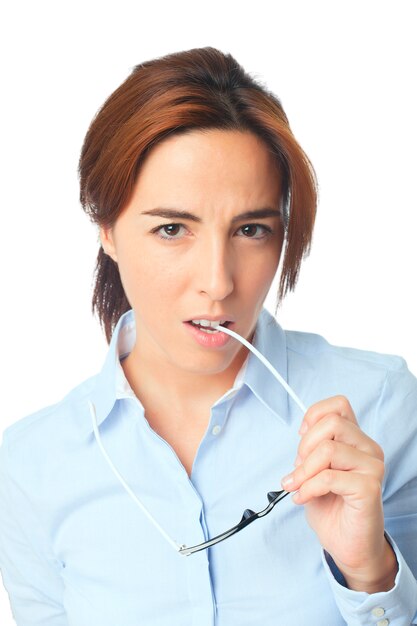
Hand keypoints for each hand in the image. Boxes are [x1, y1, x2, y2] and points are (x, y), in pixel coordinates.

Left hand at [281, 395, 397, 591]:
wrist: (347, 546)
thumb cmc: (331, 508)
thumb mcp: (313, 470)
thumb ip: (311, 449)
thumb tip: (302, 436)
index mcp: (355, 440)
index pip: (338, 405)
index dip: (314, 416)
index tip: (302, 439)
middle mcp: (368, 449)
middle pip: (331, 423)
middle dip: (305, 446)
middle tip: (298, 470)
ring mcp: (372, 467)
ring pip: (328, 449)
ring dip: (304, 470)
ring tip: (298, 486)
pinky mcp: (369, 488)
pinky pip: (329, 477)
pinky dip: (309, 487)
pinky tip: (303, 498)